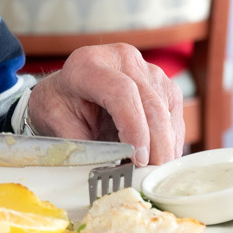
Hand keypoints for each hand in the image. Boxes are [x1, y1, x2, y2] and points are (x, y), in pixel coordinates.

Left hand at [25, 43, 185, 164]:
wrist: (66, 90)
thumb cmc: (60, 106)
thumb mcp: (58, 125)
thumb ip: (84, 147)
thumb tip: (110, 173)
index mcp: (88, 64)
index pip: (122, 92)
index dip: (135, 128)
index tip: (138, 159)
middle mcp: (121, 58)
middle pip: (151, 103)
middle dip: (156, 145)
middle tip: (152, 174)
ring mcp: (145, 67)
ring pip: (167, 110)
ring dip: (165, 144)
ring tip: (153, 169)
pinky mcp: (161, 82)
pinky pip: (173, 113)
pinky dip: (170, 138)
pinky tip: (159, 155)